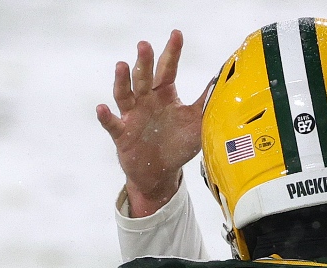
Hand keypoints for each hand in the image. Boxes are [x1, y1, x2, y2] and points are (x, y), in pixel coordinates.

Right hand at [96, 32, 210, 216]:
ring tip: (121, 65)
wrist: (159, 173)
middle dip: (144, 61)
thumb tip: (224, 85)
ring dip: (122, 80)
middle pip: (144, 77)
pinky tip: (102, 108)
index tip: (176, 34)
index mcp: (164, 95)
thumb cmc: (177, 145)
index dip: (171, 52)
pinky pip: (112, 124)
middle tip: (144, 44)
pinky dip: (106, 116)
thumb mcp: (197, 125)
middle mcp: (146, 101)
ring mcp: (132, 116)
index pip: (167, 69)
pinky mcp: (122, 134)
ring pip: (125, 94)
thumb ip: (207, 105)